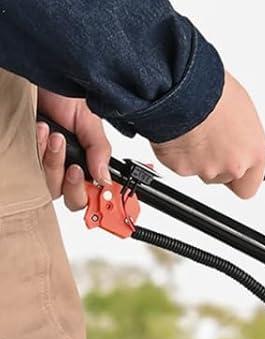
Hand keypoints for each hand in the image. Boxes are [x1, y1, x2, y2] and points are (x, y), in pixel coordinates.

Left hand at [35, 92, 111, 212]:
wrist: (38, 74)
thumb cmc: (63, 93)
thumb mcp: (90, 122)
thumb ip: (100, 152)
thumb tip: (106, 180)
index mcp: (86, 164)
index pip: (93, 197)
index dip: (99, 204)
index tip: (101, 194)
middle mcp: (65, 167)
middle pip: (70, 199)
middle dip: (72, 183)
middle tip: (74, 165)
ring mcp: (43, 162)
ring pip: (48, 186)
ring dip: (52, 163)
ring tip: (55, 136)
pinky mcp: (24, 154)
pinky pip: (28, 168)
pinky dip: (36, 151)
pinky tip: (40, 130)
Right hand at [152, 73, 264, 198]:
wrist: (180, 82)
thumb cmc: (211, 86)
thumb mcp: (241, 108)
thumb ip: (243, 136)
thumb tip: (238, 139)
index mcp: (255, 152)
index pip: (250, 184)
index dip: (239, 175)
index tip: (232, 164)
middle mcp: (235, 166)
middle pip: (224, 177)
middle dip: (215, 162)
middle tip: (207, 137)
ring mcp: (208, 169)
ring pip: (201, 171)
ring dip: (196, 156)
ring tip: (192, 128)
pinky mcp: (181, 167)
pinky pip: (177, 163)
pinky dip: (175, 150)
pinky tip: (177, 130)